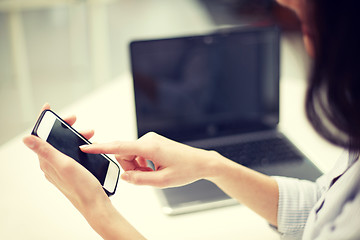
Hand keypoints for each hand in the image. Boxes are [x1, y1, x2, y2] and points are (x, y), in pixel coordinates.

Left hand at [24, 104, 145, 238]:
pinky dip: (81, 146)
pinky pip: (74, 153)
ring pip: (66, 145)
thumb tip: (26, 139)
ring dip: (76, 136)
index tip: (49, 108)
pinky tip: (91, 146)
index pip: (41, 137)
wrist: (96, 204)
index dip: (45, 121)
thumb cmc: (81, 188)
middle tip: (76, 121)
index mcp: (47, 162)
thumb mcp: (64, 165)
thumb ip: (46, 151)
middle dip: (66, 127)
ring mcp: (63, 167)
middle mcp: (52, 164)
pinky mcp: (73, 171)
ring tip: (90, 134)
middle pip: (55, 139)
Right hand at [80, 132, 221, 187]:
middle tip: (146, 176)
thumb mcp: (162, 181)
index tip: (85, 147)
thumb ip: (139, 179)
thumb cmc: (186, 170)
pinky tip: (155, 168)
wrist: (201, 162)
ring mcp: (151, 139)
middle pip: (124, 153)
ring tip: (154, 173)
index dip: (100, 148)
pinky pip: (139, 153)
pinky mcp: (153, 142)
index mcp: (149, 147)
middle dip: (130, 167)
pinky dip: (142, 163)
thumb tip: (124, 175)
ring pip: (131, 154)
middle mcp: (148, 139)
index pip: (119, 146)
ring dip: (137, 166)